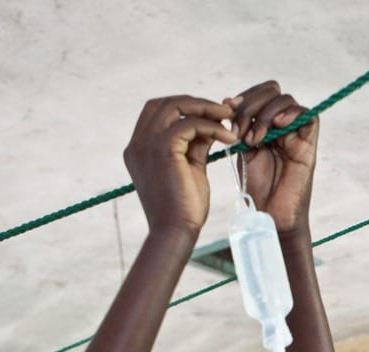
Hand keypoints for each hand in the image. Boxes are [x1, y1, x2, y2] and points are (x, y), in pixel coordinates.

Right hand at [123, 95, 237, 238]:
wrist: (176, 232)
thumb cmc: (184, 208)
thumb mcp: (191, 168)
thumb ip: (196, 144)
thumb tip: (212, 124)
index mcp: (139, 149)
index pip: (157, 112)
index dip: (184, 107)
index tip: (211, 115)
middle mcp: (138, 143)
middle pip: (164, 103)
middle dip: (196, 103)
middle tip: (224, 112)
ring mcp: (146, 144)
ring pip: (176, 106)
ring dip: (206, 109)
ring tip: (230, 121)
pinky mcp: (163, 148)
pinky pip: (190, 123)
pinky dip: (212, 126)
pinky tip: (229, 139)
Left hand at [226, 81, 317, 232]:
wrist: (270, 213)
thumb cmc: (257, 186)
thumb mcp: (242, 150)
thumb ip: (238, 126)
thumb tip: (227, 100)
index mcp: (265, 122)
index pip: (259, 92)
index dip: (244, 96)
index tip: (228, 109)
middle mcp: (282, 123)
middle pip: (272, 90)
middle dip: (251, 104)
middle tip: (238, 128)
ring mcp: (296, 132)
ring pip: (286, 100)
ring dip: (264, 114)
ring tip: (253, 139)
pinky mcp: (309, 143)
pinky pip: (308, 116)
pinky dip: (291, 114)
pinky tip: (277, 126)